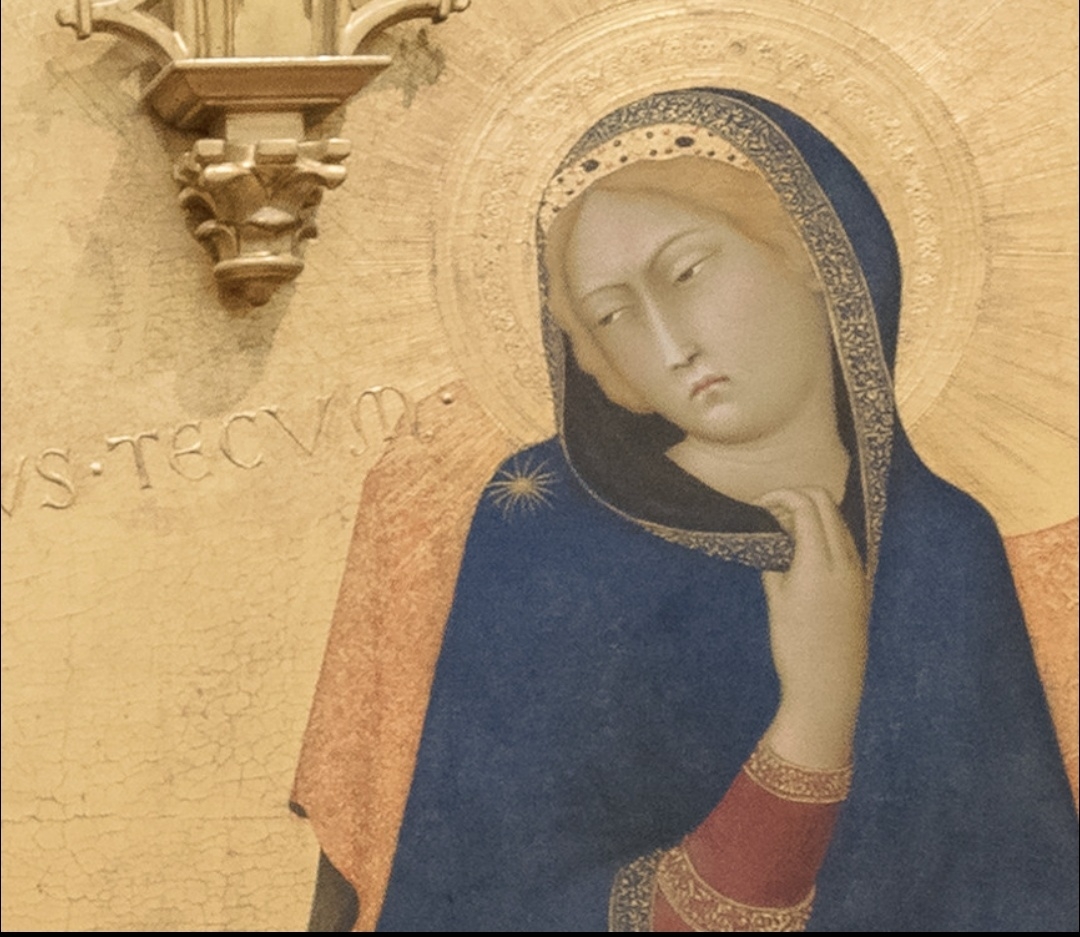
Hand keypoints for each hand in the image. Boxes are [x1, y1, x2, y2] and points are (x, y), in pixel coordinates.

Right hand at [756, 488, 868, 767]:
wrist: (829, 683)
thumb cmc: (795, 645)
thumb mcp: (777, 600)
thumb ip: (775, 562)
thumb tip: (772, 540)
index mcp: (820, 560)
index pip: (806, 505)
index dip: (779, 496)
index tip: (758, 503)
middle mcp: (845, 559)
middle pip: (826, 503)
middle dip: (796, 497)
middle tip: (769, 511)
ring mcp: (858, 570)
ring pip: (837, 521)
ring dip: (812, 513)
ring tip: (783, 528)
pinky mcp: (861, 583)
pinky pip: (845, 542)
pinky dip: (824, 532)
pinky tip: (804, 548)